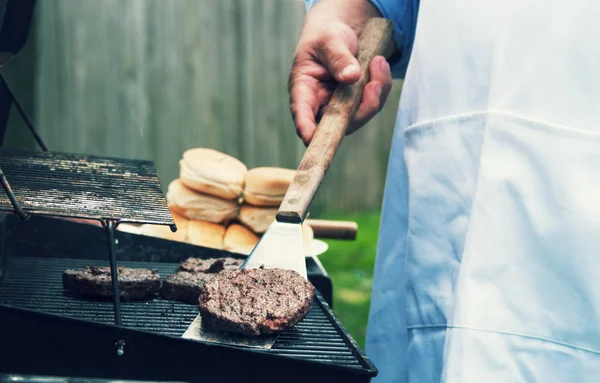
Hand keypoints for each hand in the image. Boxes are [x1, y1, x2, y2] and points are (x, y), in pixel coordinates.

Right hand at [289, 0, 392, 145]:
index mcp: (303, 90)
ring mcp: (339, 107)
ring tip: (379, 63)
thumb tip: (351, 77)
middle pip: (337, 125)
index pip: (302, 115)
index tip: (313, 138)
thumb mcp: (329, 39)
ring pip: (359, 117)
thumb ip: (338, 57)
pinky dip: (381, 87)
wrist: (339, 33)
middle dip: (360, 110)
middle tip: (374, 85)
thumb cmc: (326, 36)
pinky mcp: (355, 104)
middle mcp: (320, 104)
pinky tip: (379, 65)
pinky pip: (371, 105)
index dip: (307, 130)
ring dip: (375, 95)